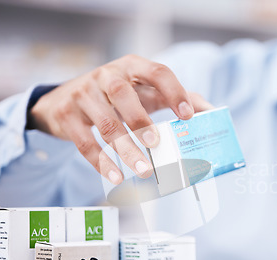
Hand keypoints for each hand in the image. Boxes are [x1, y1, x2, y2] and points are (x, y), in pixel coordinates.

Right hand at [29, 54, 212, 184]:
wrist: (64, 99)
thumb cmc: (117, 97)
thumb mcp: (142, 91)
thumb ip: (173, 98)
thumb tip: (211, 112)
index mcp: (131, 67)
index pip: (156, 71)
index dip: (174, 91)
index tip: (187, 115)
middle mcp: (106, 76)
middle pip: (123, 94)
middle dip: (141, 121)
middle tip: (156, 144)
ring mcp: (83, 94)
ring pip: (105, 123)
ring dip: (125, 149)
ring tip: (144, 170)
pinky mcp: (66, 115)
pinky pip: (85, 142)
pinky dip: (101, 162)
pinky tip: (116, 176)